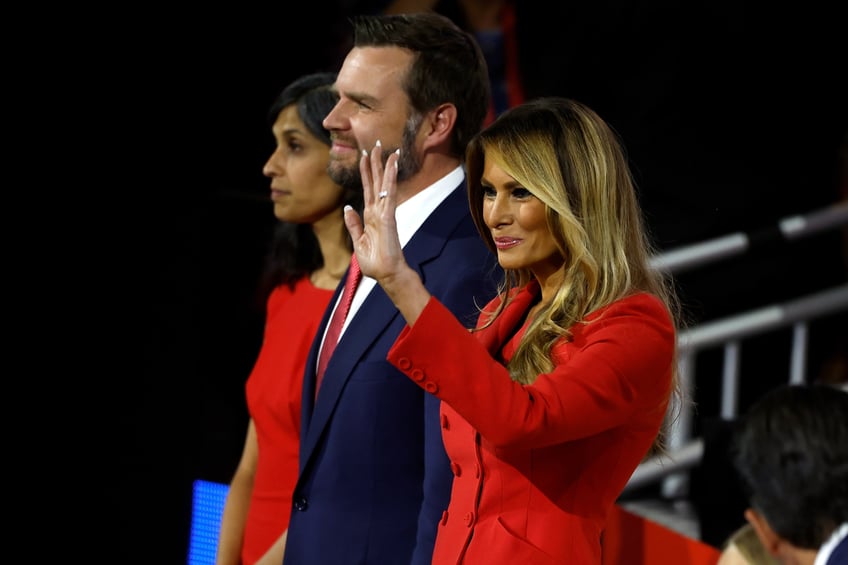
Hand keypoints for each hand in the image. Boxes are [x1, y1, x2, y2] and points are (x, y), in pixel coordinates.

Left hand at [343, 141, 406, 283]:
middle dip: (376, 163)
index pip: (368, 189)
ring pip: (384, 185)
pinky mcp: (388, 218)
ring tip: (387, 150)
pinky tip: (392, 168)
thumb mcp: (358, 242)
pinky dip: (390, 181)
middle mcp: (378, 212)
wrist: (387, 275)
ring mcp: (384, 214)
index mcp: (370, 216)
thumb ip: (354, 224)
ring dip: (386, 167)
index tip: (364, 156)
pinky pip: (389, 196)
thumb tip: (348, 208)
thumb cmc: (375, 262)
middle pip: (376, 182)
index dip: (366, 172)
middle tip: (375, 144)